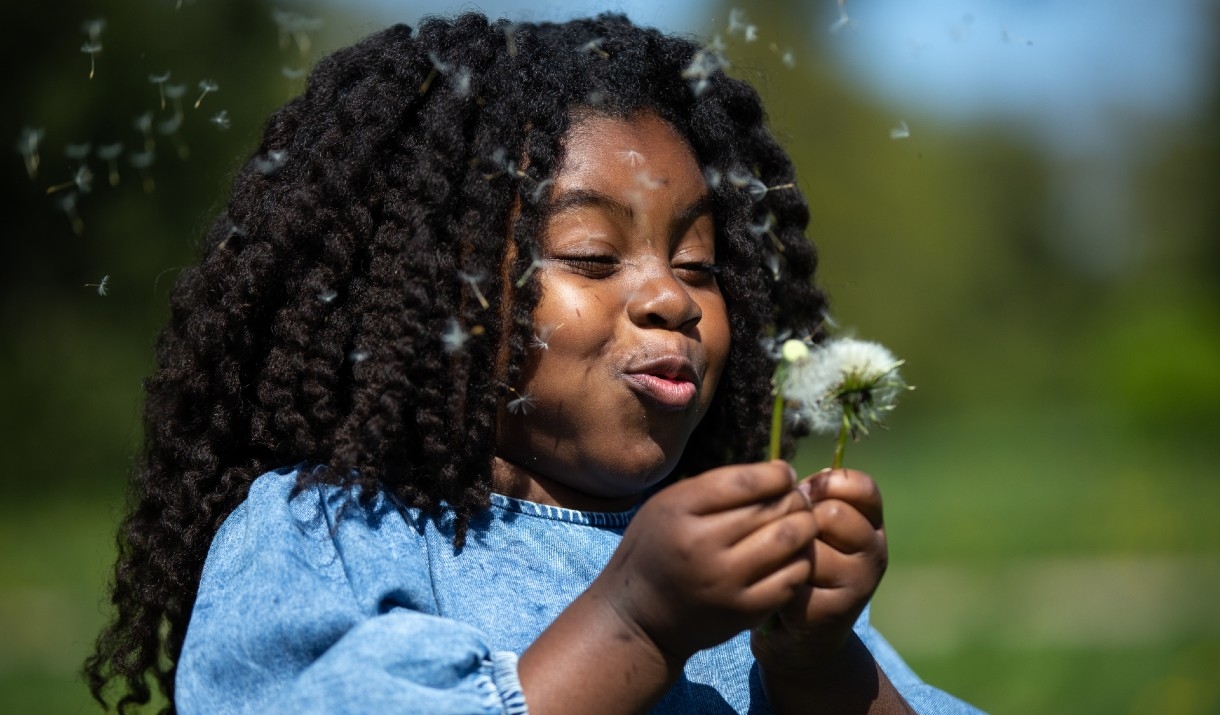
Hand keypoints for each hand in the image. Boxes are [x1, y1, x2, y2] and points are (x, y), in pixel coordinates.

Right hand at [594, 460, 817, 660]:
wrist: (639, 617)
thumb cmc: (655, 550)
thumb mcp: (666, 505)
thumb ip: (713, 487)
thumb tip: (776, 474)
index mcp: (680, 510)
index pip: (747, 481)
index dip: (777, 473)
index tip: (783, 473)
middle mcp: (702, 545)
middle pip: (773, 508)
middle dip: (795, 498)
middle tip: (797, 499)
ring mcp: (726, 582)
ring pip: (791, 540)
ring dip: (805, 526)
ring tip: (802, 522)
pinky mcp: (745, 611)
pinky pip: (793, 576)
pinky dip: (801, 559)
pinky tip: (794, 554)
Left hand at [751, 467, 887, 674]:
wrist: (801, 637)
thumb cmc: (801, 568)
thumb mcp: (813, 529)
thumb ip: (811, 501)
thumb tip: (791, 480)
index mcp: (872, 525)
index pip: (861, 487)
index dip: (827, 483)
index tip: (805, 495)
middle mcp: (875, 553)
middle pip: (834, 513)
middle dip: (801, 520)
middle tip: (788, 535)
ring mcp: (859, 584)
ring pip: (812, 546)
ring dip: (787, 551)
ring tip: (782, 562)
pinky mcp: (834, 611)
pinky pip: (796, 576)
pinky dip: (778, 577)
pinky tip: (778, 586)